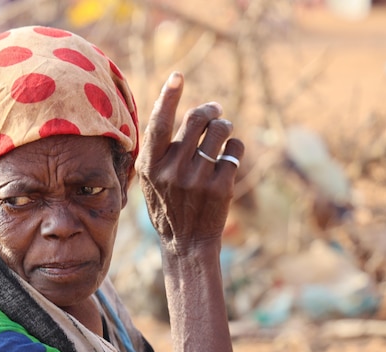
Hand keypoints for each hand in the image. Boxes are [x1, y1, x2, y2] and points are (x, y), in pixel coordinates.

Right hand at [136, 72, 243, 254]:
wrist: (186, 242)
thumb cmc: (167, 204)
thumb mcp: (150, 180)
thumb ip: (157, 149)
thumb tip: (175, 107)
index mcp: (151, 166)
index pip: (159, 124)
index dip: (168, 97)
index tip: (177, 76)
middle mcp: (172, 170)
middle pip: (196, 118)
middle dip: (210, 110)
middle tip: (215, 110)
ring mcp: (197, 178)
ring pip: (220, 130)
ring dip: (224, 127)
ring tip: (221, 136)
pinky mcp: (221, 186)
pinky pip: (235, 149)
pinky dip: (234, 149)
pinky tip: (226, 162)